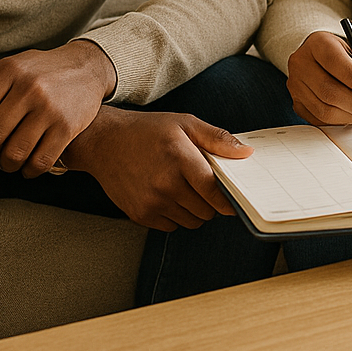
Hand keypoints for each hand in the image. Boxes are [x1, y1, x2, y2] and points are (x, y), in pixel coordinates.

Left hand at [0, 39, 116, 177]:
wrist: (87, 67)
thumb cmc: (40, 71)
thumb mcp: (9, 69)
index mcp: (9, 70)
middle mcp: (29, 87)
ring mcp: (49, 107)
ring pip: (14, 153)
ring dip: (7, 165)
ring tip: (8, 161)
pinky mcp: (67, 125)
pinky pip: (40, 162)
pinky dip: (29, 171)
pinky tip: (28, 166)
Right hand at [63, 105, 252, 230]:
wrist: (104, 142)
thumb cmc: (147, 130)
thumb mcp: (185, 124)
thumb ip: (217, 138)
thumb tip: (247, 153)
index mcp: (179, 158)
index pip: (214, 191)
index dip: (227, 198)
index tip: (232, 198)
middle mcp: (165, 183)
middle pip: (206, 210)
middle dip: (210, 201)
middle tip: (201, 184)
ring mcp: (151, 202)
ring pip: (191, 221)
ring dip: (194, 209)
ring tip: (182, 186)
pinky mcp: (140, 215)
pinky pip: (172, 226)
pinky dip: (175, 215)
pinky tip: (166, 194)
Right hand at [286, 30, 351, 126]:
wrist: (324, 60)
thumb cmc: (348, 57)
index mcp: (319, 42)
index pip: (335, 62)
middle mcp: (301, 62)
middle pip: (328, 90)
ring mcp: (295, 85)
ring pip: (324, 109)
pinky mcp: (297, 104)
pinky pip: (319, 120)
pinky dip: (341, 122)